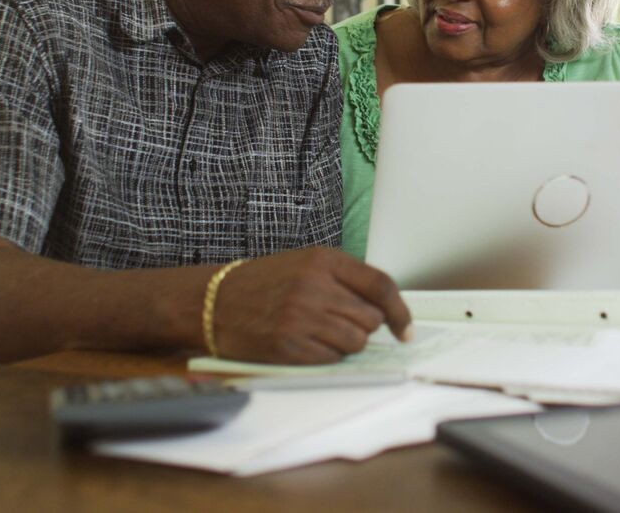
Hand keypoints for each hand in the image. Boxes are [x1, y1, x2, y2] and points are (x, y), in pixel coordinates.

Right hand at [211, 247, 412, 363]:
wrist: (215, 301)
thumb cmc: (264, 282)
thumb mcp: (305, 264)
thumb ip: (344, 279)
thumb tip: (386, 309)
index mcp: (323, 260)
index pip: (380, 285)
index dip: (399, 311)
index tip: (405, 329)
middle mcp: (315, 287)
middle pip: (370, 319)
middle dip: (362, 326)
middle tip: (337, 321)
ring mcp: (301, 318)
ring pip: (356, 342)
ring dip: (346, 343)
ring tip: (320, 332)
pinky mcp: (289, 346)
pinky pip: (332, 359)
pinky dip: (326, 356)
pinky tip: (305, 343)